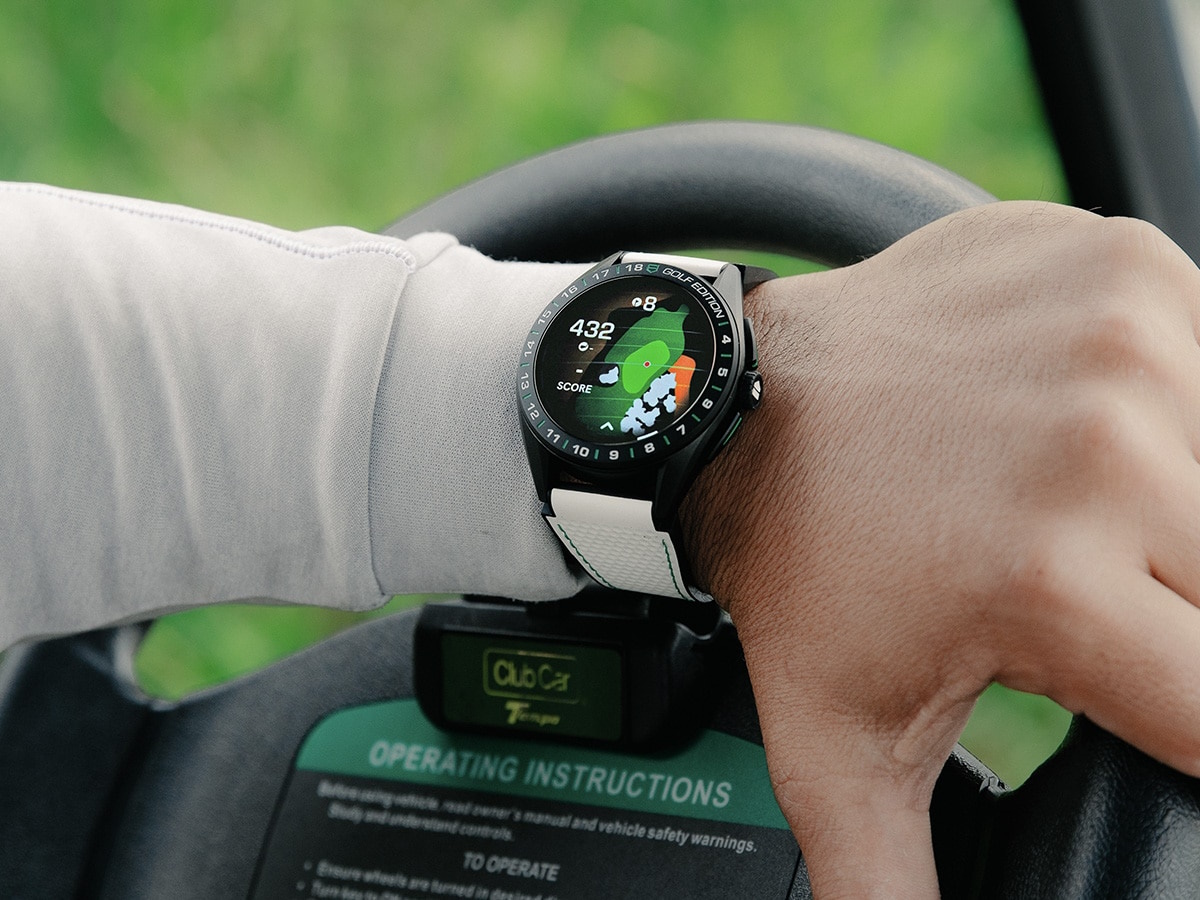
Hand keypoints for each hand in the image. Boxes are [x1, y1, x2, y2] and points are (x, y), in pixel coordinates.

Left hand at [683, 201, 1199, 897]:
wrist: (743, 405)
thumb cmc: (798, 565)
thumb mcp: (839, 749)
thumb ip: (891, 890)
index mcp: (1047, 581)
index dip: (1187, 722)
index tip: (1145, 693)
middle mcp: (1106, 450)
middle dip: (1177, 618)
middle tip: (1092, 602)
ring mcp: (1129, 341)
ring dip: (1185, 525)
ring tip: (1093, 529)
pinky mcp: (1131, 266)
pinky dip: (1187, 422)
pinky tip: (1106, 441)